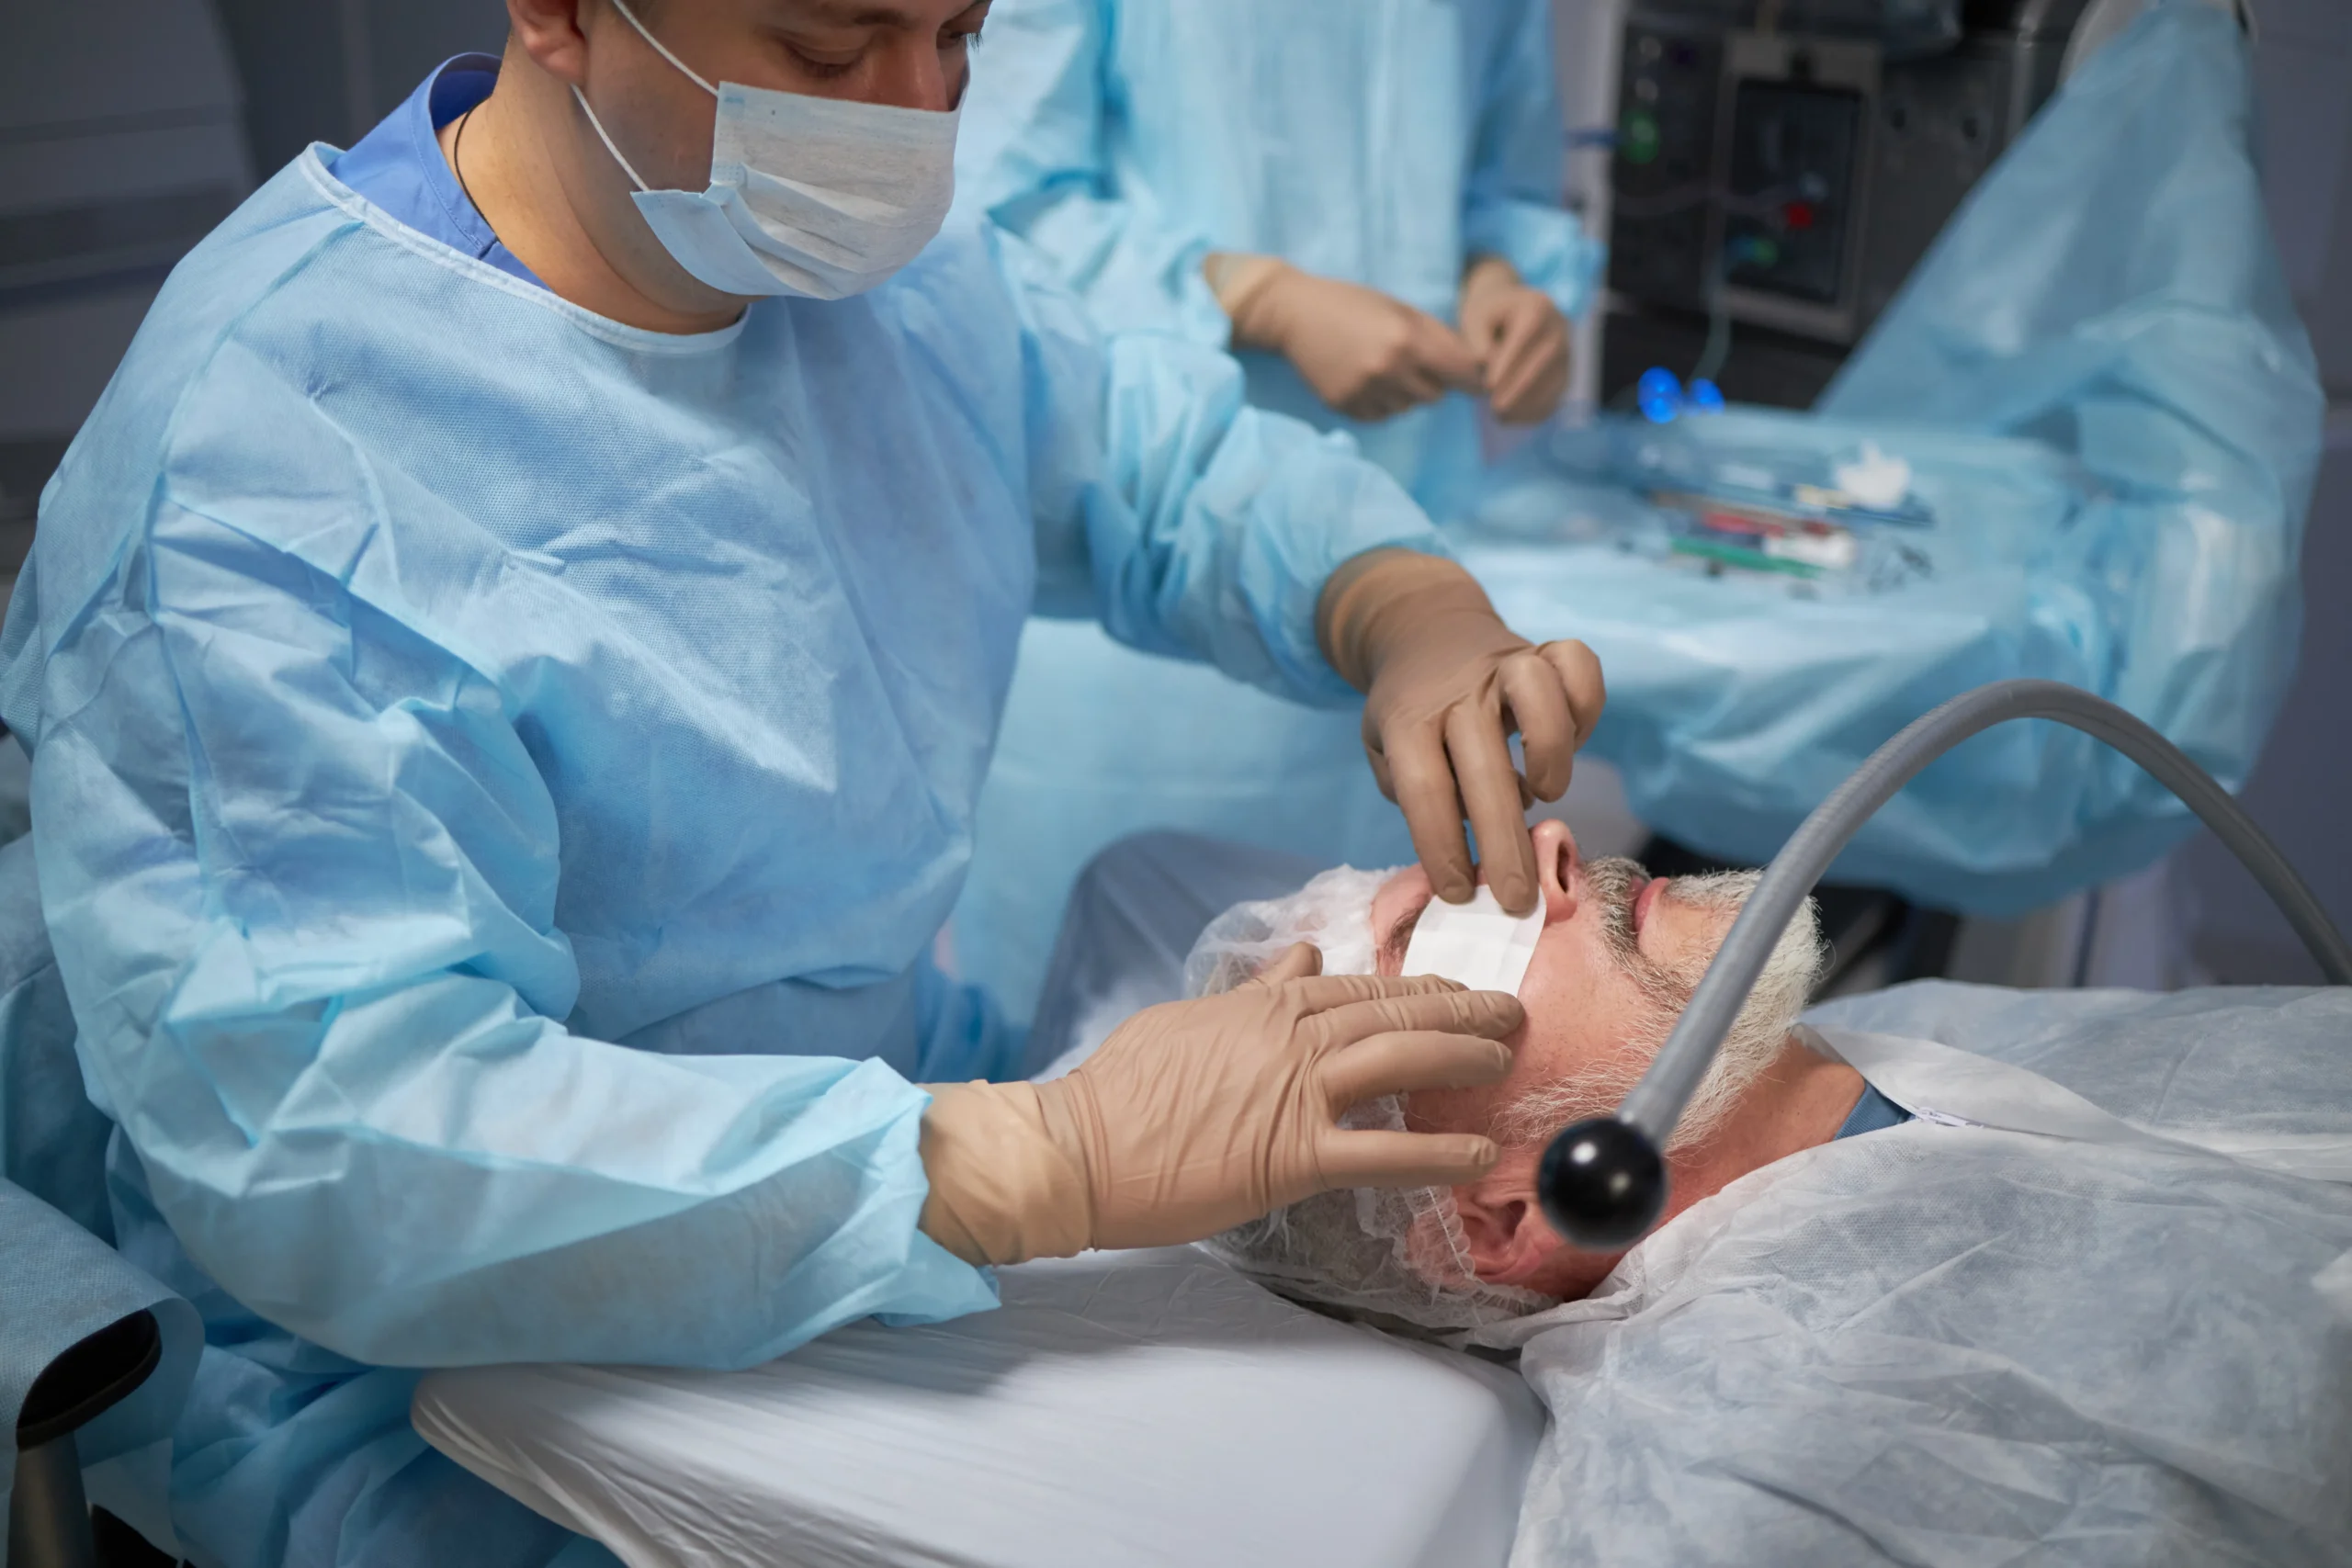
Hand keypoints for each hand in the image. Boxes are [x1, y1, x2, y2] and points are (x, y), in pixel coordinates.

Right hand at [918, 943, 1520, 1263]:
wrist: (1077, 1146)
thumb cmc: (1120, 1090)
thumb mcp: (1188, 1018)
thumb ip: (1251, 991)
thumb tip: (1300, 957)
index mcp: (1260, 1006)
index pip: (1354, 986)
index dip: (1413, 986)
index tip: (1454, 989)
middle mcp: (1286, 1038)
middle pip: (1391, 1012)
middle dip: (1459, 1009)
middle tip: (1509, 1010)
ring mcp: (1292, 1093)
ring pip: (1399, 1059)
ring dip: (1462, 1055)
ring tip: (1507, 1058)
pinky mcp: (1291, 1155)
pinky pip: (1382, 1152)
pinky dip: (1437, 1153)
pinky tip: (1479, 1156)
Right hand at [1211, 254, 1482, 423]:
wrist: (1294, 315)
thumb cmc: (1353, 304)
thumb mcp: (1401, 309)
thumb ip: (1438, 337)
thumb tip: (1477, 369)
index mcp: (1408, 339)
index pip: (1462, 373)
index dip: (1471, 377)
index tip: (1473, 379)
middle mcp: (1389, 369)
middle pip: (1436, 396)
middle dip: (1431, 382)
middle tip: (1410, 361)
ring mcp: (1365, 391)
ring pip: (1408, 408)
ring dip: (1404, 393)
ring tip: (1381, 367)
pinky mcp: (1345, 406)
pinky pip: (1381, 416)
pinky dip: (1379, 402)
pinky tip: (1363, 378)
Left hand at [1321, 550, 1604, 914]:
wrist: (1423, 630)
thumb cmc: (1409, 710)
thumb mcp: (1384, 749)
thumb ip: (1411, 792)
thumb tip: (1463, 839)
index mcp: (1407, 719)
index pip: (1423, 789)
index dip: (1441, 846)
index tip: (1458, 894)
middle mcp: (1458, 691)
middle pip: (1483, 766)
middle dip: (1502, 843)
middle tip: (1517, 899)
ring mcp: (1504, 664)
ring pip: (1538, 694)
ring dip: (1550, 755)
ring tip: (1545, 795)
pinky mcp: (1545, 649)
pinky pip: (1579, 667)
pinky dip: (1585, 709)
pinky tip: (1571, 741)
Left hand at [1458, 256, 1570, 425]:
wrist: (1509, 309)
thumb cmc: (1486, 315)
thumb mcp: (1474, 319)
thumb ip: (1477, 340)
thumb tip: (1485, 364)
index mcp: (1536, 307)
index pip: (1526, 337)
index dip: (1509, 363)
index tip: (1488, 385)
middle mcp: (1559, 327)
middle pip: (1545, 360)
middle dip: (1519, 387)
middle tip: (1495, 408)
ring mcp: (1567, 350)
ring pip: (1556, 380)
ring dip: (1529, 403)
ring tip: (1500, 417)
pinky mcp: (1566, 370)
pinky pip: (1557, 393)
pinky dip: (1536, 410)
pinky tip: (1512, 420)